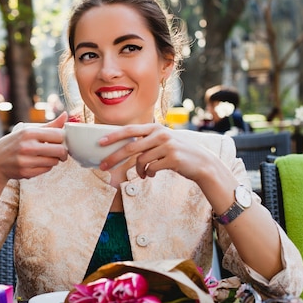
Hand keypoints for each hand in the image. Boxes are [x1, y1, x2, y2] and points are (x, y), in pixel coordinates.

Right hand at [0, 112, 68, 182]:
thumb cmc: (14, 144)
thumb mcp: (28, 131)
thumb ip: (49, 125)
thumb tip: (65, 115)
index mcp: (28, 133)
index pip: (58, 135)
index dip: (63, 138)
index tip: (61, 141)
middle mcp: (27, 146)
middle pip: (60, 150)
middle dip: (63, 152)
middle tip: (61, 152)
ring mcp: (26, 161)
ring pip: (54, 162)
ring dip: (54, 160)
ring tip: (46, 156)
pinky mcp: (26, 173)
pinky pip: (46, 169)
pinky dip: (46, 166)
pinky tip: (38, 163)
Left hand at [97, 123, 218, 181]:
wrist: (202, 163)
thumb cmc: (178, 152)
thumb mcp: (163, 140)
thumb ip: (146, 140)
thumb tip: (123, 147)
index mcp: (155, 128)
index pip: (129, 130)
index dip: (113, 136)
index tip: (100, 142)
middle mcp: (161, 134)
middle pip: (130, 147)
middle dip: (114, 157)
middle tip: (103, 166)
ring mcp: (167, 146)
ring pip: (140, 160)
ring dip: (138, 170)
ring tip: (143, 174)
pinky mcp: (172, 158)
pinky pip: (151, 168)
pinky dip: (148, 174)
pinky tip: (152, 175)